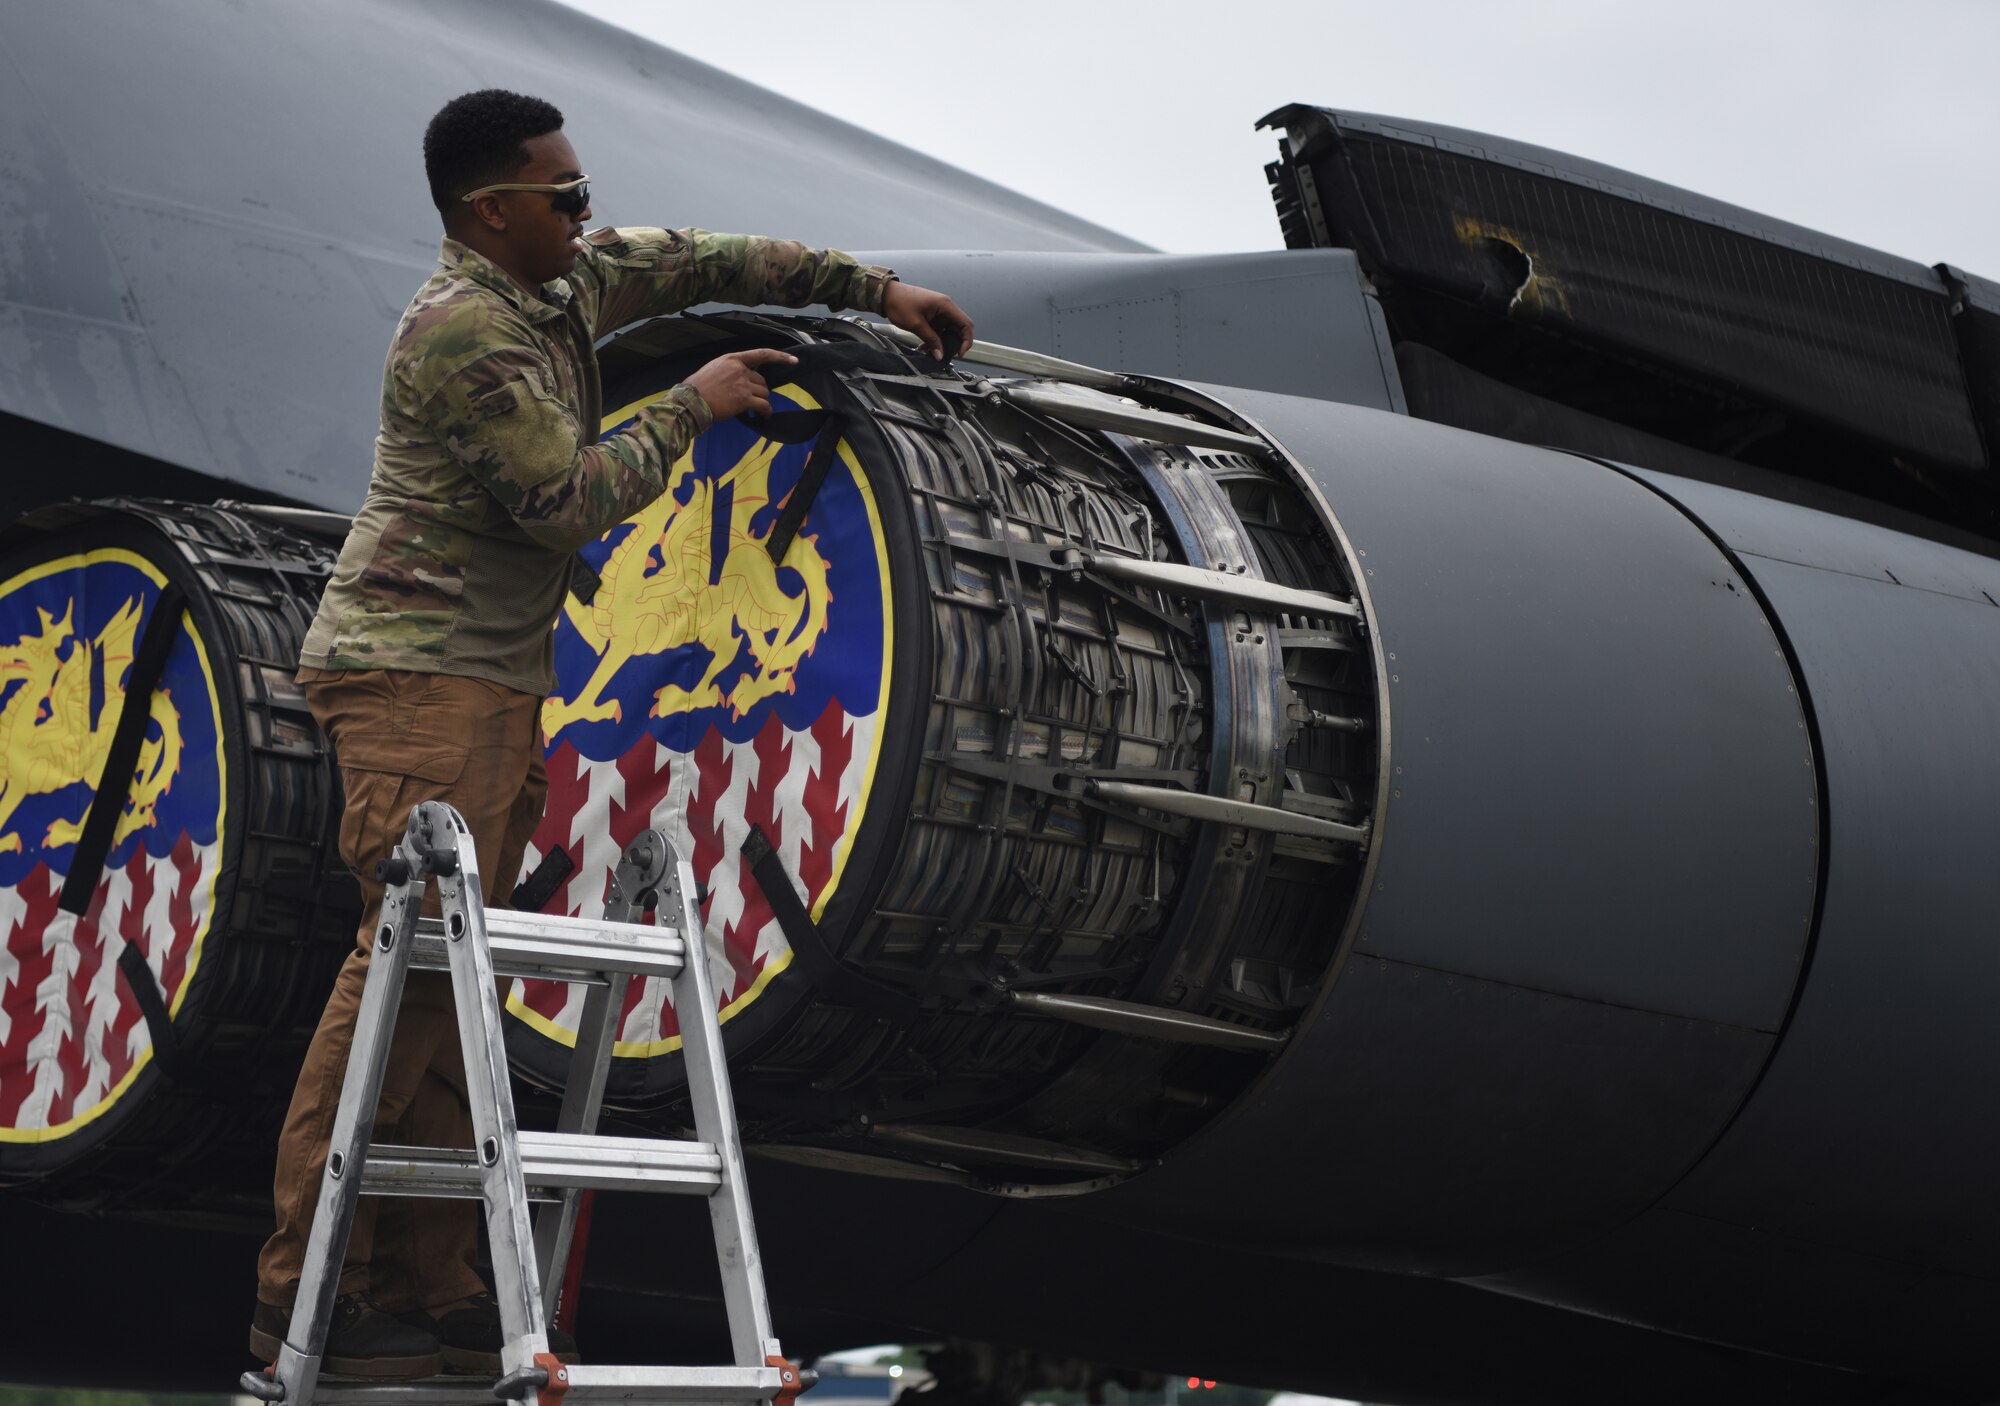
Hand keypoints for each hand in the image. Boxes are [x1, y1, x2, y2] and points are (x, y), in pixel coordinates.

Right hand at [683, 348, 798, 418]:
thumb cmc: (697, 388)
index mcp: (732, 359)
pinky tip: (763, 417)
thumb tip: (744, 377)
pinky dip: (766, 412)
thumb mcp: (713, 368)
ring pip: (764, 393)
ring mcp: (742, 384)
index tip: (794, 361)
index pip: (761, 354)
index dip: (780, 357)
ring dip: (762, 402)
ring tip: (757, 410)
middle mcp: (739, 369)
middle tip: (752, 400)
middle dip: (760, 391)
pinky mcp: (744, 399)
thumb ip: (730, 369)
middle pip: (762, 380)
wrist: (690, 401)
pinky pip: (763, 405)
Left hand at [883, 282, 974, 360]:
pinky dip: (934, 339)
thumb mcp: (917, 325)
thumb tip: (940, 354)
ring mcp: (938, 311)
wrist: (886, 295)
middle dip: (953, 343)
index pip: (966, 324)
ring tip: (932, 353)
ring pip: (948, 331)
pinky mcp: (932, 315)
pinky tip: (925, 347)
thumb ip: (931, 340)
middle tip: (946, 354)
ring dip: (942, 343)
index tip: (960, 353)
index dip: (966, 340)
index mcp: (945, 305)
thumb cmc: (900, 302)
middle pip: (959, 328)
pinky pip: (938, 330)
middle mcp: (945, 307)